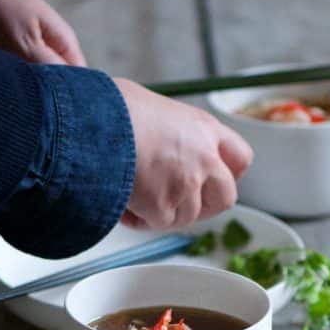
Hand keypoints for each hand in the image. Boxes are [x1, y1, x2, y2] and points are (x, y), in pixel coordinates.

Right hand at [114, 79, 252, 229]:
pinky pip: (156, 224)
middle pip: (225, 198)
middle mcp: (203, 157)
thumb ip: (168, 128)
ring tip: (135, 194)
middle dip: (205, 206)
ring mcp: (186, 184)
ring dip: (164, 212)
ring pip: (187, 216)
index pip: (240, 157)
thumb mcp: (151, 104)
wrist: (90, 122)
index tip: (214, 179)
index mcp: (203, 127)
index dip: (228, 174)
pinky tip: (122, 201)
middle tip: (179, 204)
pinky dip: (138, 219)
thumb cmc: (111, 107)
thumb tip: (154, 137)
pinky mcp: (162, 206)